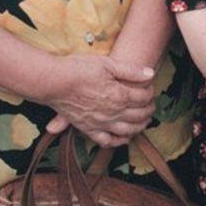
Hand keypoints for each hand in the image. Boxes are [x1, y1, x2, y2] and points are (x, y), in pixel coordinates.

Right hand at [39, 54, 155, 145]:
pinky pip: (106, 141)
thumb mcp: (107, 64)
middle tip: (152, 105)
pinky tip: (124, 138)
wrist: (53, 81)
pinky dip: (118, 141)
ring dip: (139, 127)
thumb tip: (150, 73)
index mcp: (119, 95)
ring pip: (127, 130)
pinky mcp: (87, 128)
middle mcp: (112, 112)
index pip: (143, 97)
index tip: (150, 88)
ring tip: (145, 122)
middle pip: (138, 115)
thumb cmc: (80, 69)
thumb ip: (131, 70)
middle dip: (149, 110)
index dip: (150, 92)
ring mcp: (100, 123)